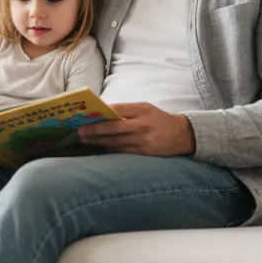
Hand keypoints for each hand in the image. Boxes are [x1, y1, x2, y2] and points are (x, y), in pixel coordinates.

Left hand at [77, 102, 196, 156]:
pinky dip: (109, 150)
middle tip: (80, 132)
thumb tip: (103, 113)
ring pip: (116, 142)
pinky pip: (123, 152)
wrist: (182, 135)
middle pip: (114, 129)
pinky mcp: (144, 153)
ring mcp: (143, 141)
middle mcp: (143, 125)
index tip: (87, 116)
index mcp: (142, 110)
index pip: (118, 110)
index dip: (101, 114)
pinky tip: (99, 148)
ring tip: (85, 140)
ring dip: (98, 142)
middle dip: (95, 131)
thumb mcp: (145, 108)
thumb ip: (126, 110)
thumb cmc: (158, 119)